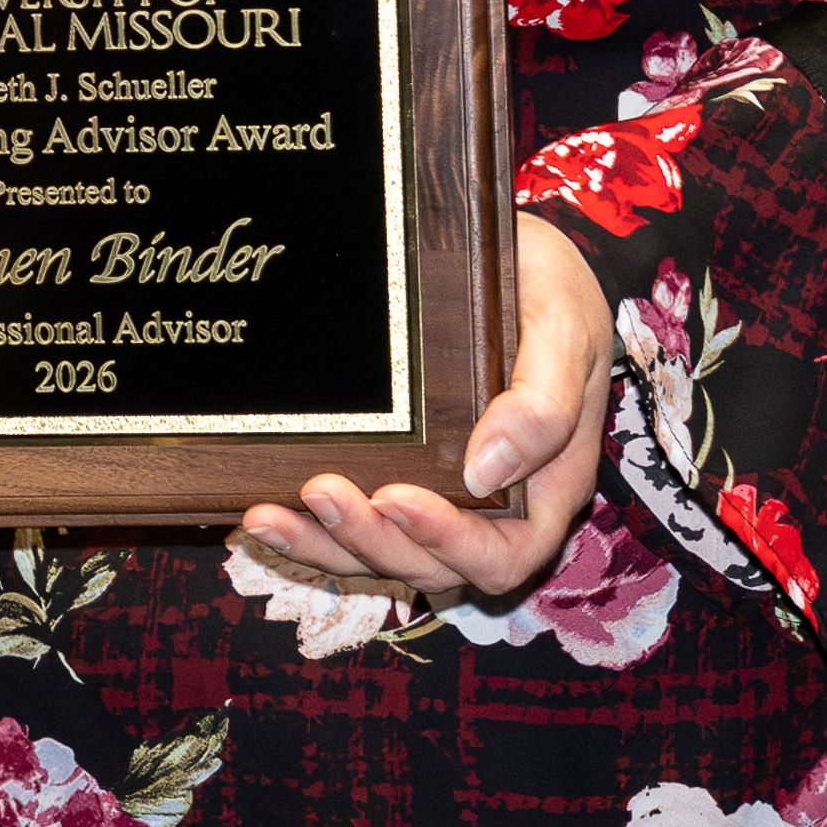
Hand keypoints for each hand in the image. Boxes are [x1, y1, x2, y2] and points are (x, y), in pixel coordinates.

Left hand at [230, 217, 609, 608]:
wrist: (521, 261)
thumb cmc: (554, 296)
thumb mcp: (566, 332)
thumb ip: (543, 403)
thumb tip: (485, 470)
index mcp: (545, 486)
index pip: (505, 553)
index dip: (450, 544)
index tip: (397, 500)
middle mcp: (492, 506)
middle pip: (433, 564)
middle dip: (372, 540)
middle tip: (321, 489)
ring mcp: (442, 495)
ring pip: (385, 554)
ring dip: (325, 544)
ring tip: (268, 514)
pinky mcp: (398, 475)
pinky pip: (357, 524)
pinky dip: (308, 529)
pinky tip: (259, 511)